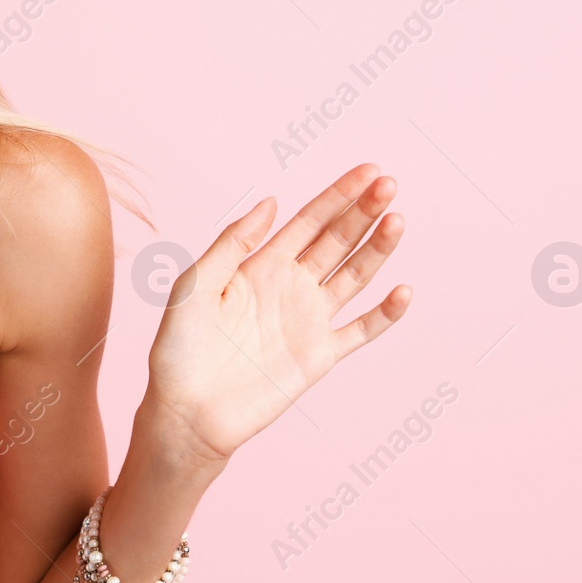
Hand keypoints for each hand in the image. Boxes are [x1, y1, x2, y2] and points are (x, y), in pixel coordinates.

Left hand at [144, 164, 409, 465]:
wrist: (185, 413)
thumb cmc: (179, 349)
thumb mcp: (195, 285)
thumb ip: (233, 243)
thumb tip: (271, 201)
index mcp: (260, 265)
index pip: (308, 221)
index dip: (338, 195)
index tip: (368, 170)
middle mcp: (290, 287)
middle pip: (337, 241)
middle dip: (362, 211)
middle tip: (389, 183)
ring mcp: (308, 321)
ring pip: (354, 276)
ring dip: (377, 249)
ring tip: (397, 219)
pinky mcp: (320, 357)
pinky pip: (361, 331)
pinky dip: (385, 313)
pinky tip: (402, 290)